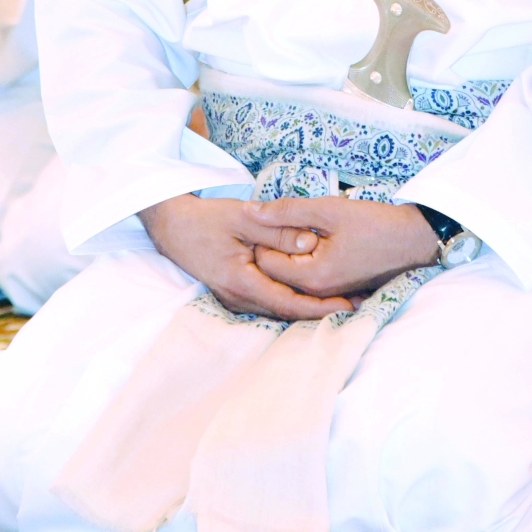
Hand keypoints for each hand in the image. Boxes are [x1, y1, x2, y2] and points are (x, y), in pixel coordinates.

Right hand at [138, 194, 350, 318]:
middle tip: (358, 303)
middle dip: (322, 311)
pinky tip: (313, 294)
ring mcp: (235, 299)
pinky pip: (269, 302)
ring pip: (279, 310)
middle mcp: (239, 298)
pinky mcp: (236, 293)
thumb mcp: (244, 217)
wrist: (173, 226)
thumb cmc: (207, 219)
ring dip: (310, 307)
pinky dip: (293, 300)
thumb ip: (277, 231)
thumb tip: (311, 243)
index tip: (349, 305)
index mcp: (242, 282)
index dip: (321, 307)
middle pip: (287, 313)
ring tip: (344, 300)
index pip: (289, 304)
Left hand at [250, 197, 440, 298]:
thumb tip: (249, 210)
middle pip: (275, 273)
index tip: (271, 216)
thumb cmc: (374, 223)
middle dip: (272, 247)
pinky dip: (303, 260)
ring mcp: (328, 294)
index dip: (261, 238)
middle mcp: (317, 292)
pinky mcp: (337, 290)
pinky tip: (311, 241)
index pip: (265, 263)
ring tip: (296, 228)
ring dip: (288, 253)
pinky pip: (307, 279)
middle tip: (281, 220)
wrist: (414, 240)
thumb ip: (286, 210)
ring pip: (290, 276)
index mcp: (312, 276)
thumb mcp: (328, 209)